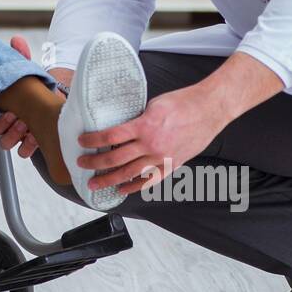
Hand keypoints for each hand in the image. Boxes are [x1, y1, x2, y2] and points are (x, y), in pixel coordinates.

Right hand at [0, 36, 68, 158]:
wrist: (58, 98)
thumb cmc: (39, 86)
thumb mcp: (30, 71)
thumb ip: (21, 56)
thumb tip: (16, 40)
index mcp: (6, 105)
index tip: (7, 110)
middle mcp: (11, 121)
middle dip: (6, 125)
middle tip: (16, 117)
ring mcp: (21, 132)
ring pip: (8, 142)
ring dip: (15, 135)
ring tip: (26, 126)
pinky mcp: (34, 141)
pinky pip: (24, 150)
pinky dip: (27, 145)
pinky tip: (35, 138)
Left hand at [75, 83, 228, 195]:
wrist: (209, 109)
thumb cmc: (182, 102)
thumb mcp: (152, 105)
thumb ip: (136, 119)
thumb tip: (121, 129)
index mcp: (144, 126)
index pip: (110, 136)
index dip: (92, 140)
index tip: (82, 141)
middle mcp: (151, 145)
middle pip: (115, 158)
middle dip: (94, 163)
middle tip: (81, 164)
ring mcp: (162, 158)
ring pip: (129, 174)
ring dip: (109, 180)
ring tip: (95, 184)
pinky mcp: (172, 165)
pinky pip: (150, 180)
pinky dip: (134, 186)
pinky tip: (122, 189)